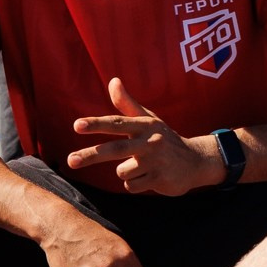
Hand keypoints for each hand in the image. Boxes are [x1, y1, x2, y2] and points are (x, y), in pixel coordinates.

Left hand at [65, 78, 223, 195]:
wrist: (196, 161)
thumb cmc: (165, 138)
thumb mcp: (149, 119)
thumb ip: (127, 104)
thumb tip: (113, 80)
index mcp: (145, 125)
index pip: (117, 122)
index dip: (96, 124)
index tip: (76, 125)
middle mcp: (150, 142)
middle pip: (115, 149)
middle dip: (90, 155)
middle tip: (71, 160)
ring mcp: (156, 161)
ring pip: (122, 172)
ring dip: (126, 172)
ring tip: (142, 166)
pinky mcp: (160, 179)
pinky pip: (132, 186)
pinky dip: (134, 184)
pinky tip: (148, 177)